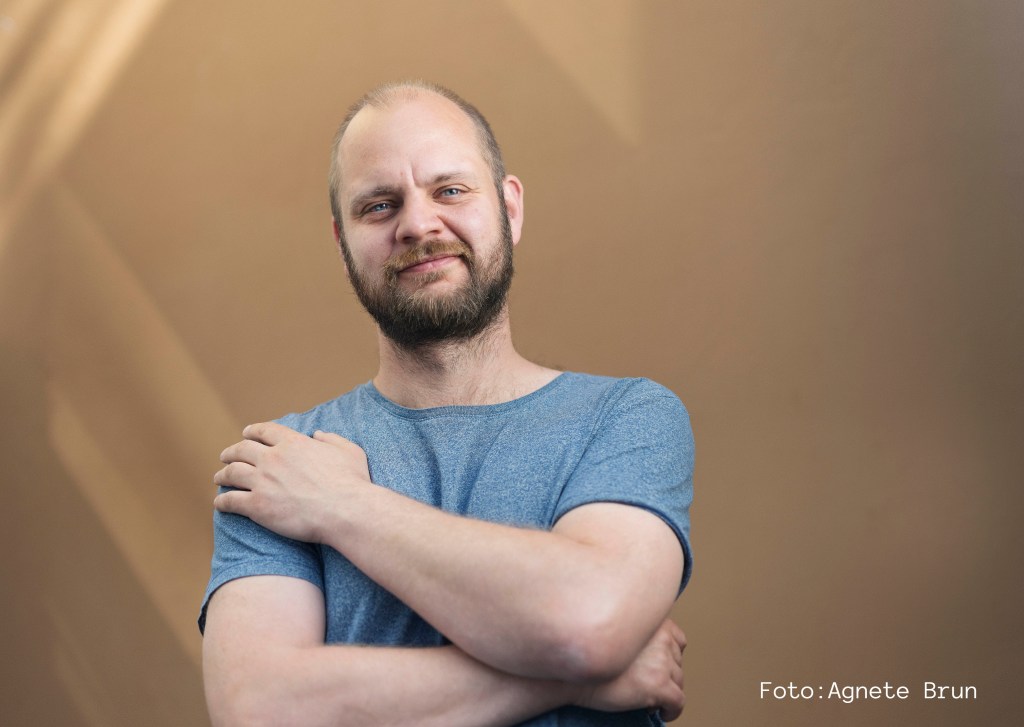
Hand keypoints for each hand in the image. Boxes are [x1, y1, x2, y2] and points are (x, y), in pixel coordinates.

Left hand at [213, 422, 369, 541]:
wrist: (345, 511)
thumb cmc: (351, 482)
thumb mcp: (349, 450)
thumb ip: (331, 439)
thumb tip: (318, 434)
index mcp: (293, 442)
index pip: (264, 431)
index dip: (252, 431)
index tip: (246, 434)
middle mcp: (273, 458)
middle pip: (242, 450)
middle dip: (231, 452)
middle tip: (226, 456)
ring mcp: (262, 481)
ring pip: (232, 473)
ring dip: (222, 475)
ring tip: (219, 478)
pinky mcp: (257, 506)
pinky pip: (231, 500)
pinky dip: (222, 501)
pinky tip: (219, 503)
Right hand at [575, 618, 685, 720]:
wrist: (573, 676)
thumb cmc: (589, 655)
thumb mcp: (618, 632)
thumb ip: (638, 634)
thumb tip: (654, 655)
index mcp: (652, 622)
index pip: (678, 639)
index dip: (669, 655)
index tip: (660, 666)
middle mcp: (660, 639)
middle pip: (678, 662)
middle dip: (667, 674)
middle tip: (650, 683)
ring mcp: (661, 662)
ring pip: (679, 682)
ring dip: (668, 691)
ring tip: (652, 698)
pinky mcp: (659, 685)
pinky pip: (678, 702)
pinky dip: (673, 710)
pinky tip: (662, 713)